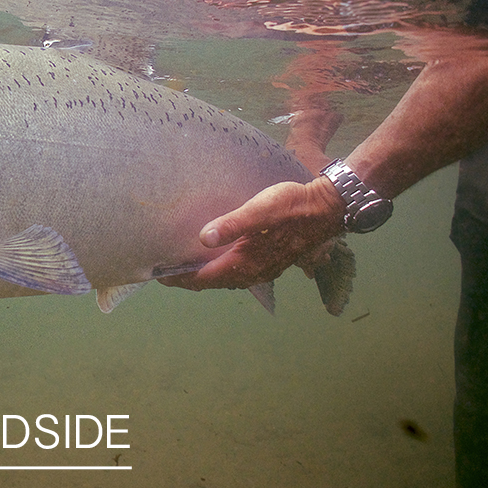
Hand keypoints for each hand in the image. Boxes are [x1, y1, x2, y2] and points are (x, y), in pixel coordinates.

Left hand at [159, 177, 345, 289]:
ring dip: (205, 274)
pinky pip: (238, 271)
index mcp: (246, 263)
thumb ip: (232, 224)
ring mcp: (264, 268)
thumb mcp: (260, 210)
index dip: (180, 278)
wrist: (328, 208)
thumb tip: (203, 238)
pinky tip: (215, 255)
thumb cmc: (293, 206)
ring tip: (185, 263)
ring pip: (226, 278)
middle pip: (212, 282)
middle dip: (188, 278)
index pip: (204, 278)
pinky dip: (220, 268)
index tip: (158, 273)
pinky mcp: (271, 260)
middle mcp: (253, 272)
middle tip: (166, 269)